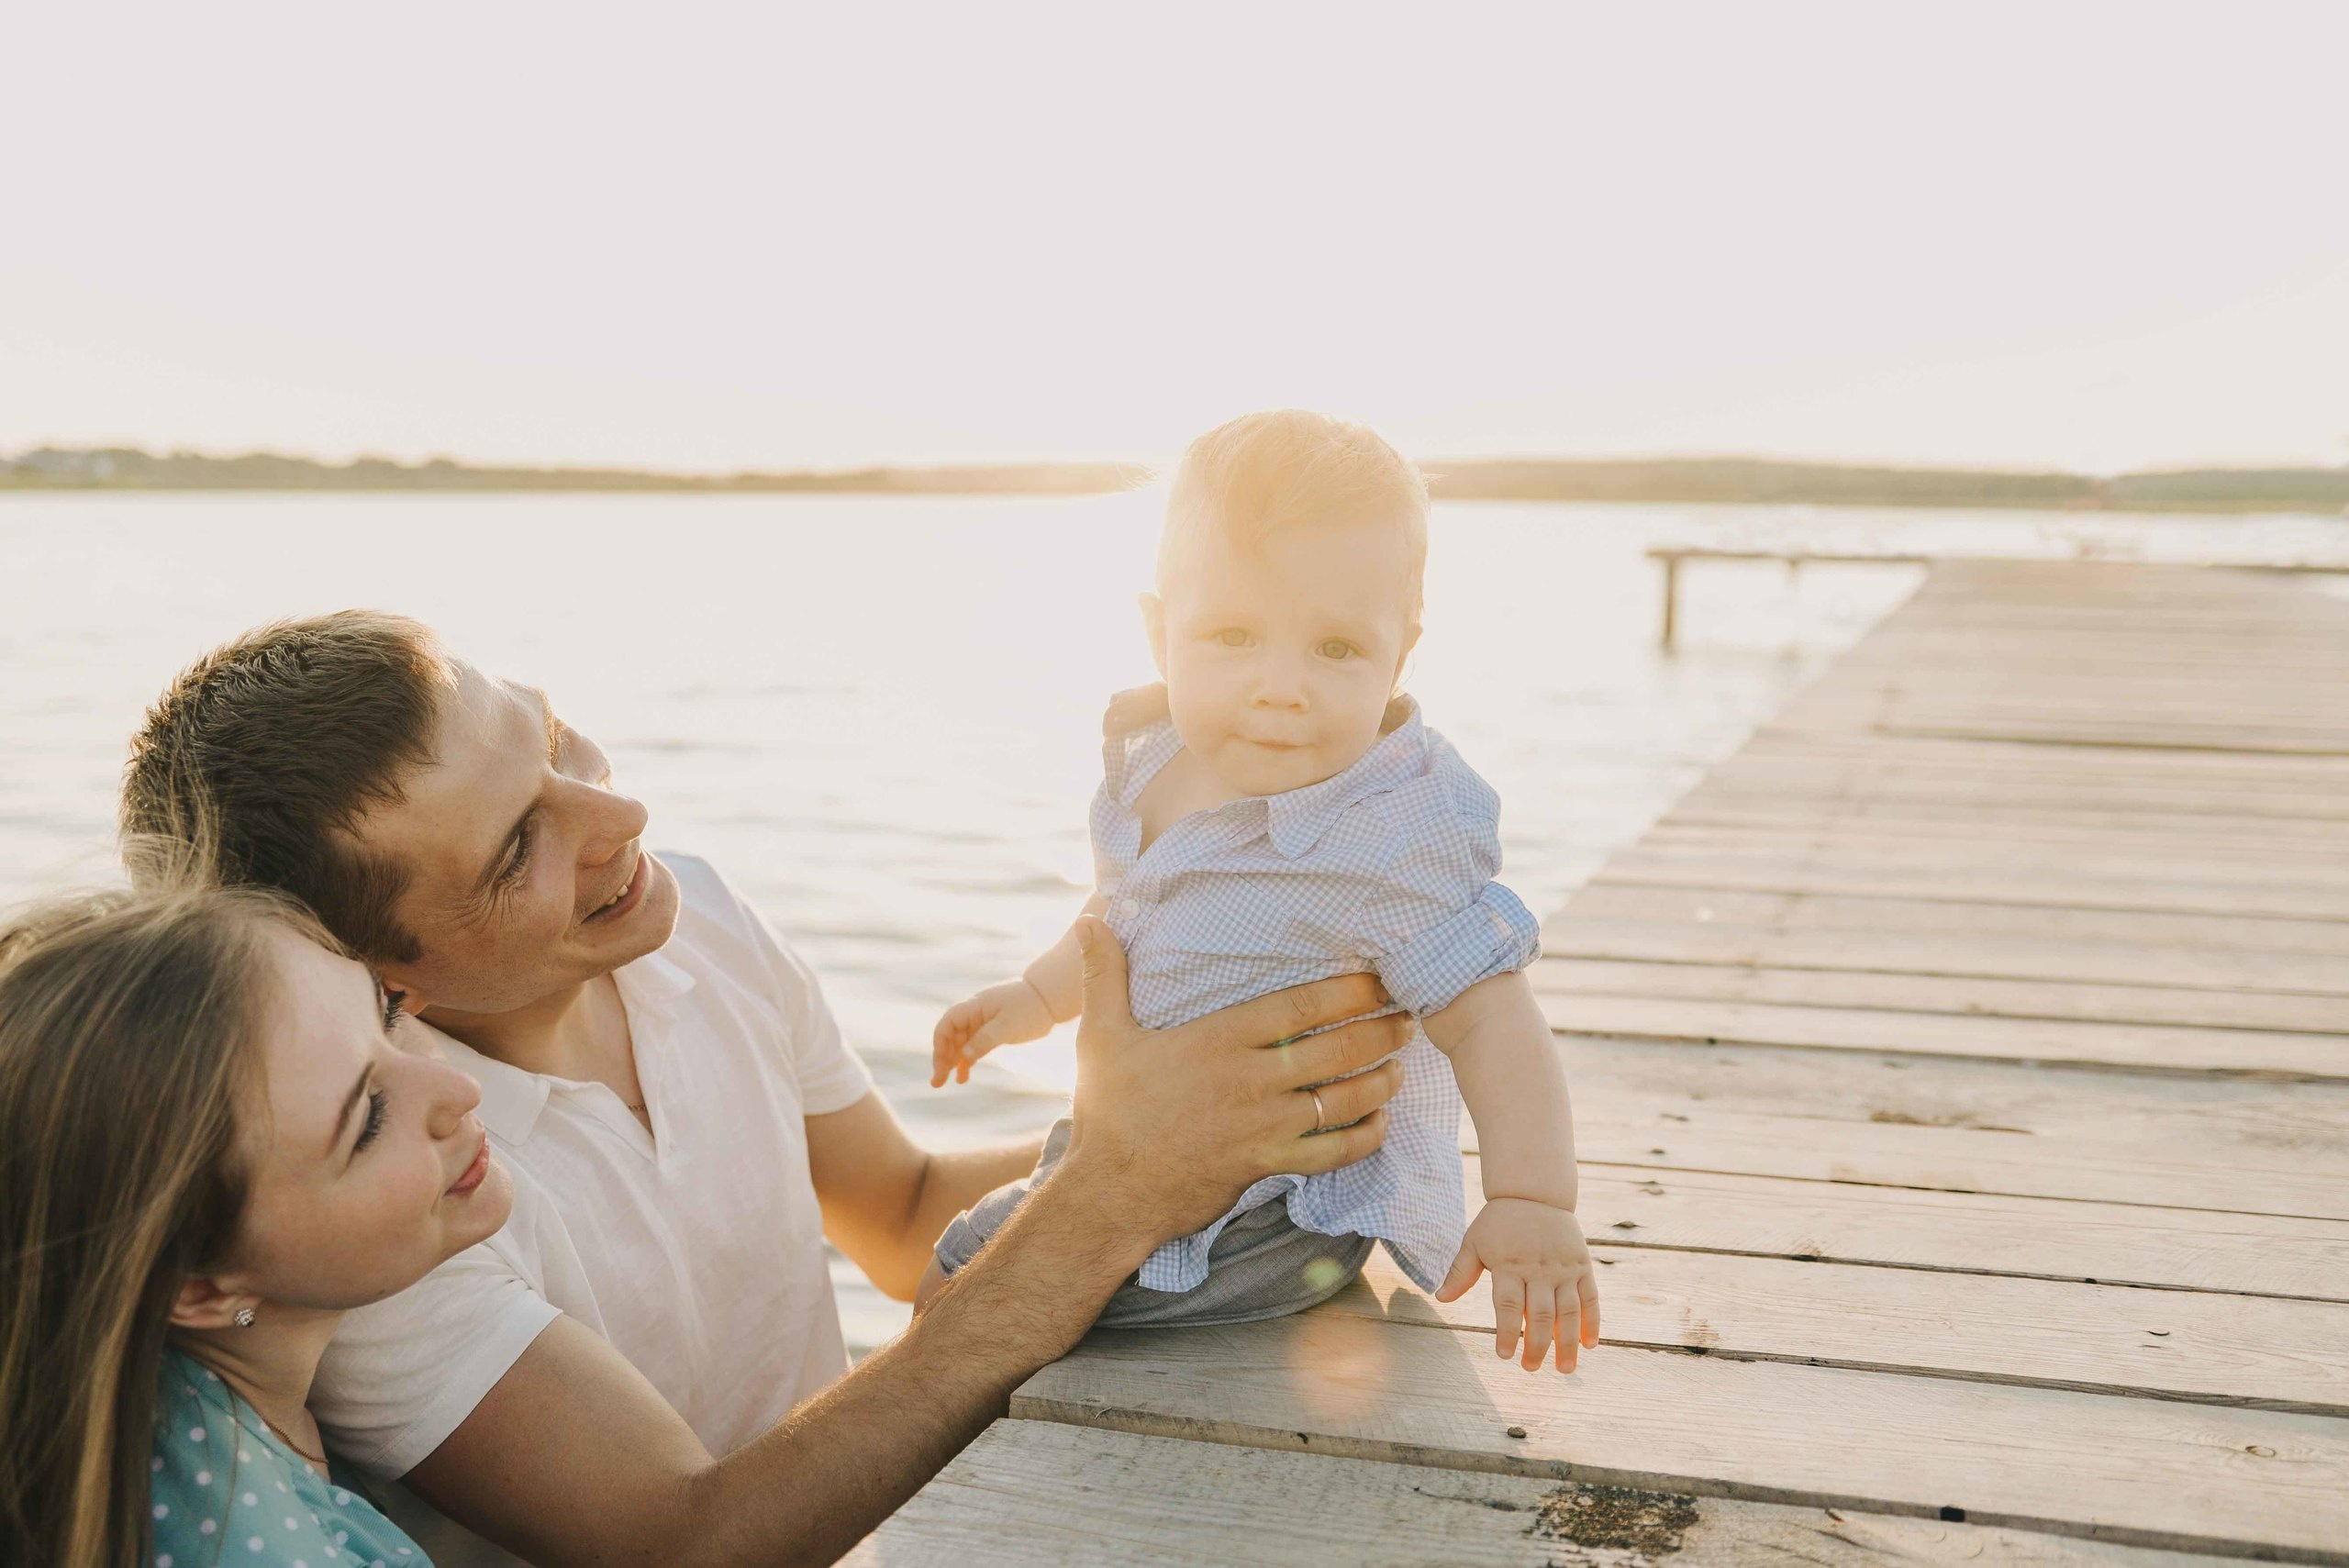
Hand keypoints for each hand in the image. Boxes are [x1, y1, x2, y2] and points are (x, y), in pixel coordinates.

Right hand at [931, 980, 1057, 1086]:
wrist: (1049, 998)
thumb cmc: (1029, 1007)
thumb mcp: (1008, 1025)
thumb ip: (985, 1039)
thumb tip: (963, 1055)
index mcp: (974, 1007)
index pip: (947, 1025)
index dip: (940, 1045)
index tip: (941, 1065)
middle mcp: (973, 1014)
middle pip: (949, 1036)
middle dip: (942, 1058)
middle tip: (937, 1082)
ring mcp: (981, 1023)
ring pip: (959, 1044)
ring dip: (951, 1062)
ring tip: (944, 1083)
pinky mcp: (991, 1032)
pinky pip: (973, 1047)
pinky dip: (967, 1061)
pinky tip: (962, 1077)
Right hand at [1051, 916, 1409, 1251]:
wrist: (1110, 1193)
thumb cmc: (1109, 1112)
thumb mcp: (1100, 1036)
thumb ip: (1104, 976)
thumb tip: (1091, 921)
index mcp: (1218, 1038)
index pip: (1300, 1006)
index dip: (1348, 991)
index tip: (1378, 981)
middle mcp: (1250, 1078)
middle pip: (1336, 1049)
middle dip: (1380, 1032)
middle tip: (1408, 1019)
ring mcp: (1263, 1125)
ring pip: (1342, 1100)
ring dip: (1380, 1082)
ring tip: (1400, 1067)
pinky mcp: (1267, 1164)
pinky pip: (1332, 1153)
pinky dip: (1363, 1139)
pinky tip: (1380, 1125)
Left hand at [1436, 1198, 1600, 1372]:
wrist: (1534, 1192)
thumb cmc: (1499, 1222)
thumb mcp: (1474, 1241)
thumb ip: (1460, 1272)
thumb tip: (1439, 1298)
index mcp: (1509, 1265)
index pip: (1509, 1306)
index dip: (1508, 1333)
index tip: (1504, 1356)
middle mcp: (1539, 1268)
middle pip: (1540, 1314)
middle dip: (1537, 1346)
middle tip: (1531, 1368)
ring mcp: (1563, 1268)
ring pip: (1569, 1311)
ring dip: (1568, 1343)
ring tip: (1565, 1369)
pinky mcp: (1581, 1265)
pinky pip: (1590, 1297)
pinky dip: (1592, 1321)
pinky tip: (1589, 1344)